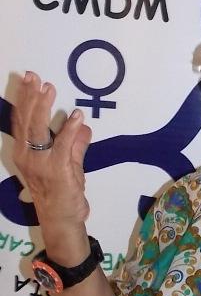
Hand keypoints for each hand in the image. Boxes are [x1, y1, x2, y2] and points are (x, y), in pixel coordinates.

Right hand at [12, 71, 91, 237]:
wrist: (62, 220)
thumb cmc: (63, 194)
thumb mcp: (69, 165)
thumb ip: (75, 145)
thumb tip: (84, 126)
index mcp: (25, 153)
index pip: (21, 121)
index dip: (23, 99)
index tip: (28, 80)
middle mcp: (27, 156)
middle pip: (26, 121)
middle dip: (29, 96)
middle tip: (34, 76)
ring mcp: (40, 163)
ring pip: (38, 129)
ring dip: (43, 106)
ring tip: (49, 88)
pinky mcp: (57, 170)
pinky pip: (62, 146)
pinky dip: (70, 130)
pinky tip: (77, 116)